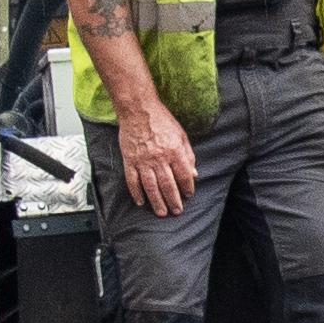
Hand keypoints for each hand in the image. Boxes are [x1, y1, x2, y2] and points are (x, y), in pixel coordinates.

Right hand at [114, 97, 200, 215]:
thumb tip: (194, 174)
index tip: (188, 195)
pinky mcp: (130, 160)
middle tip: (176, 211)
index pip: (184, 175)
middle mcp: (159, 158)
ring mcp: (143, 161)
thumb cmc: (161, 120)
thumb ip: (188, 155)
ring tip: (161, 213)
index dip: (187, 188)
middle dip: (174, 201)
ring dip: (157, 202)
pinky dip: (136, 193)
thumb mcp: (181, 135)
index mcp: (174, 151)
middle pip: (168, 185)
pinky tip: (141, 202)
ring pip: (151, 187)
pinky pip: (133, 181)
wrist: (138, 110)